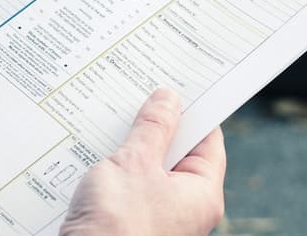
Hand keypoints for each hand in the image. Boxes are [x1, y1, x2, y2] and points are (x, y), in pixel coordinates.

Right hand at [60, 88, 225, 235]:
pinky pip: (131, 188)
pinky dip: (118, 170)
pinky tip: (97, 153)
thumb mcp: (135, 163)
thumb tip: (168, 99)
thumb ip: (153, 127)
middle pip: (178, 154)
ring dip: (132, 148)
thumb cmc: (116, 226)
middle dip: (157, 127)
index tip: (177, 86)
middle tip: (140, 97)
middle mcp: (186, 210)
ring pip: (150, 171)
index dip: (193, 111)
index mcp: (202, 195)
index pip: (208, 141)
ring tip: (114, 122)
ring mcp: (159, 219)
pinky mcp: (132, 224)